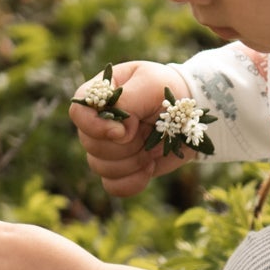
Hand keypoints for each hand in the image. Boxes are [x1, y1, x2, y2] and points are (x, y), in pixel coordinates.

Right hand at [69, 60, 180, 198]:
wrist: (191, 113)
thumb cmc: (168, 90)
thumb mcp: (151, 83)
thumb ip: (127, 101)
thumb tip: (118, 132)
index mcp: (99, 95)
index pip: (78, 113)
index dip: (95, 127)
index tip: (123, 131)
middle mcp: (98, 123)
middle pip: (90, 145)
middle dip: (125, 145)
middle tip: (151, 132)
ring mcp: (108, 147)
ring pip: (100, 167)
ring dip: (133, 161)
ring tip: (155, 146)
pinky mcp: (121, 168)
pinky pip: (113, 186)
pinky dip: (133, 181)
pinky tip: (150, 167)